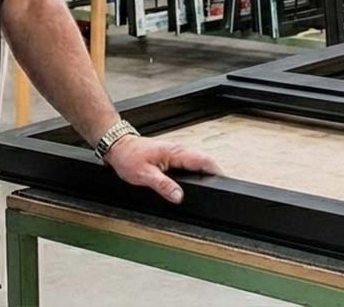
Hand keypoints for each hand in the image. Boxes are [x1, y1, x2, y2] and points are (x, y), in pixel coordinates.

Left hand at [104, 135, 222, 203]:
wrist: (118, 146)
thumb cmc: (129, 157)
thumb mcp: (144, 175)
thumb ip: (163, 186)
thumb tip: (179, 197)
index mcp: (175, 153)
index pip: (203, 160)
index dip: (216, 170)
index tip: (224, 180)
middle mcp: (178, 150)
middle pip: (203, 160)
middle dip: (214, 172)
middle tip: (222, 187)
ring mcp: (175, 152)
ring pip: (197, 161)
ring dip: (205, 170)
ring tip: (212, 184)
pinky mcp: (171, 156)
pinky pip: (189, 162)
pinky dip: (196, 170)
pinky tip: (196, 179)